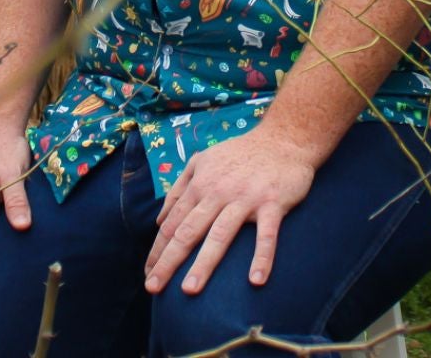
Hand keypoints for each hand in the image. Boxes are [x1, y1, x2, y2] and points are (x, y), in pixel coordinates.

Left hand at [145, 131, 315, 294]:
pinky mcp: (272, 203)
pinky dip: (262, 257)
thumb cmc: (239, 154)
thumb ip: (178, 189)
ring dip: (204, 263)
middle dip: (168, 261)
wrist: (283, 139)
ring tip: (189, 290)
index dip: (158, 250)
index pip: (172, 223)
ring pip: (220, 235)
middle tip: (153, 287)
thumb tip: (159, 221)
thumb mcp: (201, 162)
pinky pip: (266, 235)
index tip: (148, 273)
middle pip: (188, 231)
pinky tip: (255, 281)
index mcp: (199, 185)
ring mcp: (245, 198)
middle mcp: (217, 193)